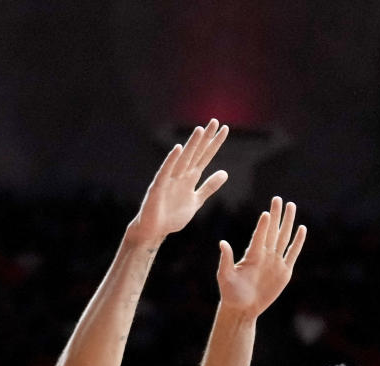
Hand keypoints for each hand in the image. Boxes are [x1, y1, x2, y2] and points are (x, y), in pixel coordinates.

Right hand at [128, 119, 228, 244]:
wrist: (154, 231)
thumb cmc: (172, 216)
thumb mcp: (196, 201)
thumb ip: (209, 187)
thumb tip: (225, 173)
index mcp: (189, 178)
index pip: (205, 157)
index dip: (214, 144)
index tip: (225, 130)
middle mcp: (180, 175)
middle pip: (195, 154)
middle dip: (205, 138)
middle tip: (215, 121)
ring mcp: (169, 180)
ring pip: (183, 160)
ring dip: (191, 145)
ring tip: (200, 130)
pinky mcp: (158, 188)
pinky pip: (166, 172)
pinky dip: (171, 161)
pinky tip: (178, 149)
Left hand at [217, 196, 306, 318]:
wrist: (242, 309)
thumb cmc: (230, 293)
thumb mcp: (225, 276)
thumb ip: (226, 259)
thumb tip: (222, 242)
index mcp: (251, 255)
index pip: (259, 237)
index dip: (263, 226)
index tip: (266, 213)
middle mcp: (264, 255)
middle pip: (273, 232)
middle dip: (276, 215)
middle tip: (277, 199)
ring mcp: (275, 262)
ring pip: (284, 238)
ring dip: (288, 223)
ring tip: (291, 206)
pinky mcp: (284, 272)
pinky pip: (292, 254)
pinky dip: (298, 242)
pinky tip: (302, 229)